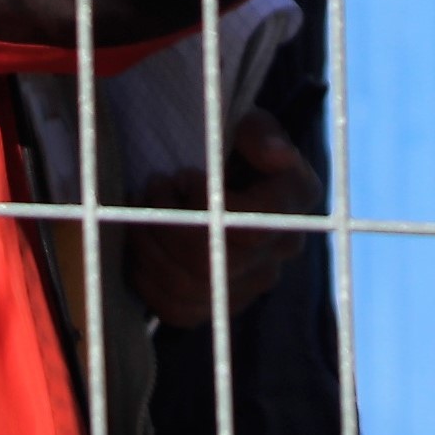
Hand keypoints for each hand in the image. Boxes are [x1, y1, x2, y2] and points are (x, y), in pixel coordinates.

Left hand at [124, 112, 323, 329]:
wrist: (231, 176)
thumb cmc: (239, 146)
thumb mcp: (252, 125)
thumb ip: (261, 133)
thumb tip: (275, 153)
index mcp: (295, 202)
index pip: (252, 225)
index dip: (207, 204)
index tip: (184, 175)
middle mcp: (281, 251)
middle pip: (213, 263)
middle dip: (169, 223)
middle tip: (153, 187)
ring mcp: (251, 284)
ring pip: (190, 289)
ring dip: (150, 247)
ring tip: (140, 208)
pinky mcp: (220, 304)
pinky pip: (176, 310)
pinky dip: (146, 278)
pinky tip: (139, 242)